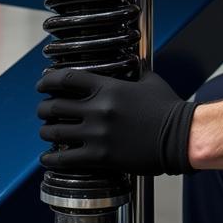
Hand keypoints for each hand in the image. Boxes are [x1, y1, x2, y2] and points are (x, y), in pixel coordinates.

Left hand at [37, 67, 195, 175]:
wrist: (180, 137)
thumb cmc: (168, 109)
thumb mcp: (149, 81)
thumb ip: (134, 72)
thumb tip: (132, 63)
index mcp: (108, 88)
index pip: (66, 79)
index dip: (48, 82)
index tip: (41, 86)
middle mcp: (98, 109)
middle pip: (54, 106)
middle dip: (43, 109)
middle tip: (43, 112)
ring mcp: (97, 134)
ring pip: (55, 132)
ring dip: (46, 132)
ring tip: (46, 133)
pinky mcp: (101, 157)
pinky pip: (65, 159)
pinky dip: (51, 159)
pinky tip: (47, 158)